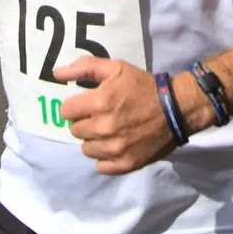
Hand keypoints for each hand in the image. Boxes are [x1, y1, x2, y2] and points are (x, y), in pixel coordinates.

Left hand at [56, 57, 175, 174]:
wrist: (175, 109)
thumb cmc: (143, 86)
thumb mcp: (116, 68)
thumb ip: (85, 67)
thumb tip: (57, 74)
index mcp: (100, 102)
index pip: (65, 111)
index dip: (74, 106)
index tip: (85, 104)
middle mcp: (104, 128)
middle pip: (75, 130)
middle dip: (84, 122)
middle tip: (99, 116)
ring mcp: (114, 149)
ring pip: (86, 149)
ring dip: (93, 140)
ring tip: (108, 131)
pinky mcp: (125, 164)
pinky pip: (100, 166)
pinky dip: (105, 157)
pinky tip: (114, 145)